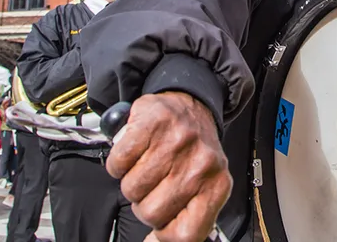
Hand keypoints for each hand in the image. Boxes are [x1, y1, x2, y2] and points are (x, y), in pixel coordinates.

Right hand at [106, 92, 230, 241]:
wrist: (191, 106)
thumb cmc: (194, 151)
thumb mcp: (204, 186)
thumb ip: (188, 218)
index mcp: (216, 185)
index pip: (185, 234)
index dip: (163, 235)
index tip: (158, 229)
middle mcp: (201, 163)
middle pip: (151, 213)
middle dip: (145, 204)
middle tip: (154, 186)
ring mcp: (176, 141)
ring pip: (132, 189)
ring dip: (132, 181)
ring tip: (146, 167)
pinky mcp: (152, 123)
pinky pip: (119, 162)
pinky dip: (120, 162)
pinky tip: (135, 153)